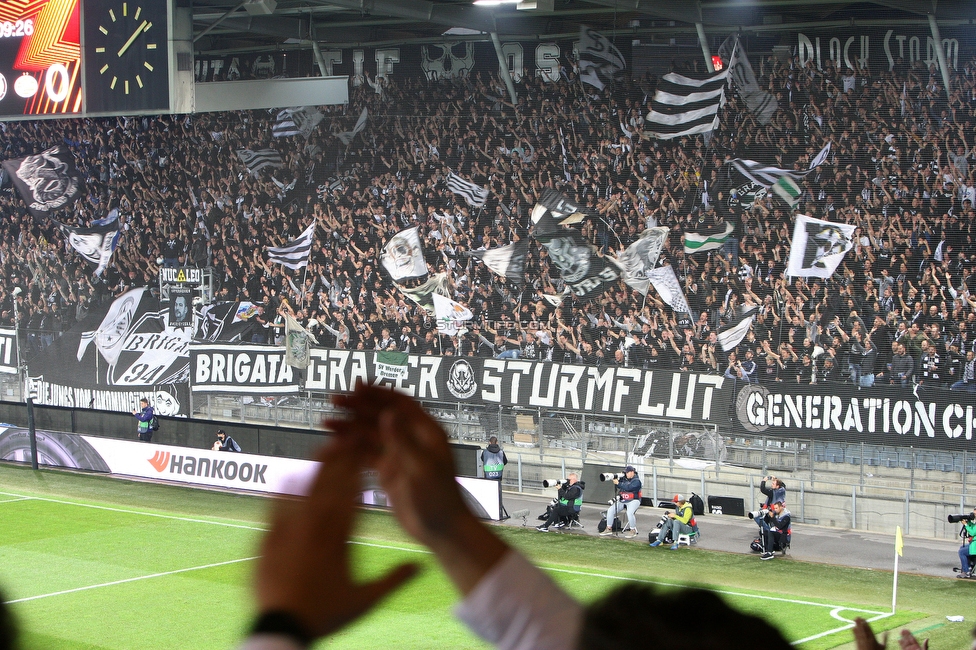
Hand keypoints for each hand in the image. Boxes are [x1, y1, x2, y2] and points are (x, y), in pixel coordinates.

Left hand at [254, 437, 417, 639]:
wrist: (281, 628)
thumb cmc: (324, 614)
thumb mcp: (365, 600)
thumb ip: (394, 579)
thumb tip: (421, 565)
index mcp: (339, 537)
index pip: (353, 492)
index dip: (360, 467)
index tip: (368, 450)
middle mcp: (313, 527)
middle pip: (329, 482)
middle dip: (341, 456)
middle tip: (349, 437)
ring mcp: (287, 530)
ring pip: (303, 488)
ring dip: (316, 465)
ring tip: (325, 446)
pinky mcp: (266, 539)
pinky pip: (275, 506)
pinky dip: (284, 489)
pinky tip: (289, 475)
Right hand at [327, 385, 506, 594]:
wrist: (441, 529)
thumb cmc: (438, 497)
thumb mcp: (420, 467)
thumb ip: (402, 440)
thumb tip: (387, 412)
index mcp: (426, 431)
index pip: (399, 404)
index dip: (378, 393)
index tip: (357, 385)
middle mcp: (412, 438)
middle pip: (381, 416)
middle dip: (358, 407)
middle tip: (334, 400)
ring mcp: (399, 455)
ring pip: (370, 435)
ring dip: (350, 428)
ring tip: (326, 422)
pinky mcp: (389, 472)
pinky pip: (367, 455)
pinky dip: (351, 448)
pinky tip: (334, 444)